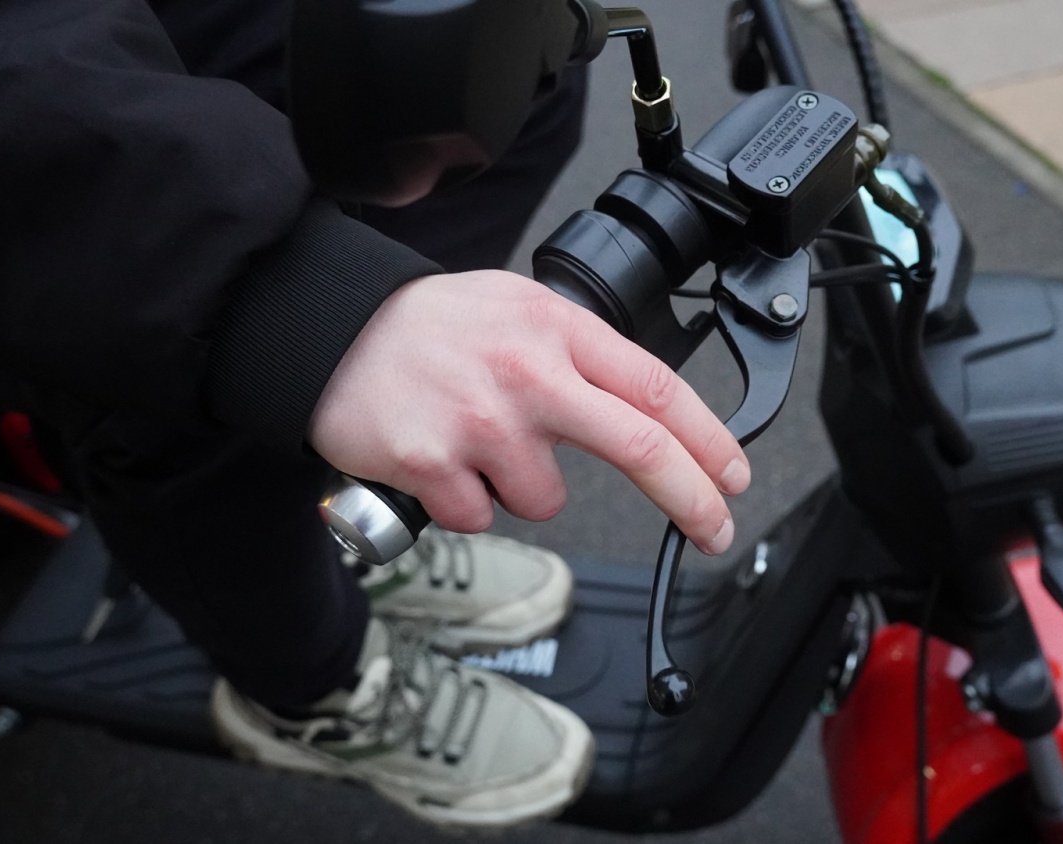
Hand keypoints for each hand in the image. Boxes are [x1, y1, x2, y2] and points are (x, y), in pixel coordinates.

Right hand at [308, 270, 749, 554]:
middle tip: (716, 531)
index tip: (733, 475)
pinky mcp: (433, 465)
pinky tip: (440, 459)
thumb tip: (641, 409)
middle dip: (692, 500)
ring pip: (546, 498)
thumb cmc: (430, 325)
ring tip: (476, 440)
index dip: (709, 438)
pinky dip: (467, 502)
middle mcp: (528, 373)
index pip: (656, 387)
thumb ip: (576, 351)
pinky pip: (482, 517)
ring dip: (520, 487)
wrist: (329, 330)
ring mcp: (481, 421)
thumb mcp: (516, 307)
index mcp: (557, 328)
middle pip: (639, 447)